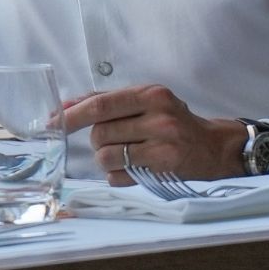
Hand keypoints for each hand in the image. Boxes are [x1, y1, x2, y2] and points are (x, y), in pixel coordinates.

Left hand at [62, 85, 244, 184]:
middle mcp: (158, 115)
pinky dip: (116, 176)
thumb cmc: (174, 122)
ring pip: (107, 155)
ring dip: (106, 160)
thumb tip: (66, 105)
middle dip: (96, 141)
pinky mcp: (164, 166)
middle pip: (100, 132)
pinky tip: (131, 170)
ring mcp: (162, 142)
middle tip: (110, 142)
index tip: (53, 122)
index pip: (101, 104)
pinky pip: (120, 175)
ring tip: (123, 156)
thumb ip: (108, 101)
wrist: (215, 147)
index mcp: (150, 94)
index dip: (72, 115)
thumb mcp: (147, 102)